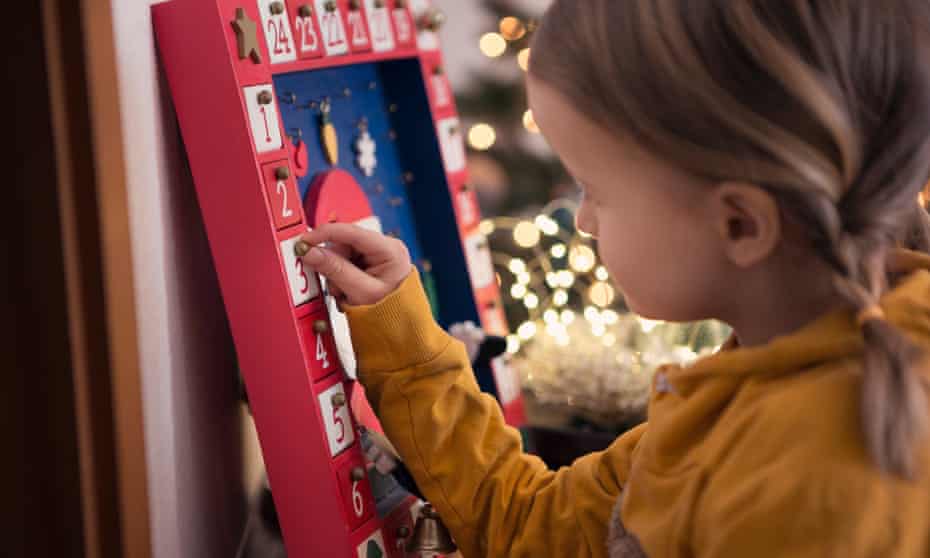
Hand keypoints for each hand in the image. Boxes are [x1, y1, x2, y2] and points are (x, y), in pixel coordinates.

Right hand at [297, 223, 411, 305]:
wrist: (397, 326)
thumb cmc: (389, 312)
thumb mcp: (360, 292)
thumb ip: (335, 270)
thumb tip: (310, 252)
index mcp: (389, 250)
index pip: (351, 232)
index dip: (324, 234)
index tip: (305, 242)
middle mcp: (385, 246)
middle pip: (344, 244)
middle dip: (334, 266)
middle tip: (338, 287)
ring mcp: (377, 254)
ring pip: (341, 254)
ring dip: (337, 275)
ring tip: (347, 293)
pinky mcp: (369, 262)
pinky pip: (345, 262)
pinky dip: (341, 277)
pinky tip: (349, 290)